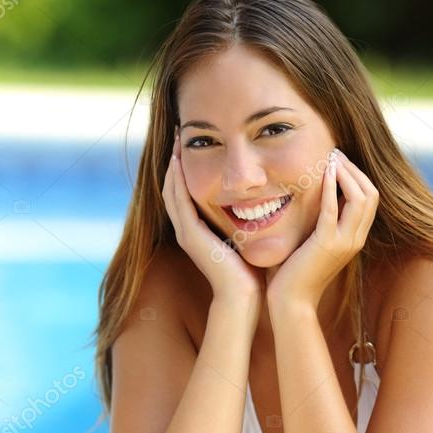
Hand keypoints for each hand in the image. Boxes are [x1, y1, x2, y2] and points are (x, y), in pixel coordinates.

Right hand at [162, 132, 265, 305]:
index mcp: (198, 231)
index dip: (185, 169)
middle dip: (175, 161)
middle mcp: (187, 230)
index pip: (185, 193)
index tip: (193, 144)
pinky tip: (178, 162)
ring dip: (172, 165)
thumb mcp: (246, 238)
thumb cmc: (251, 271)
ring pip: (171, 191)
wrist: (244, 297)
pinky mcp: (189, 235)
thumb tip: (261, 201)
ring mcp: (185, 233)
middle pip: (173, 188)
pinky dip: (176, 181)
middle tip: (180, 135)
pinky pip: (178, 201)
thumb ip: (246, 221)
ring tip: (177, 141)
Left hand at [265, 148, 378, 308]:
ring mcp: (344, 242)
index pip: (369, 199)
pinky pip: (334, 209)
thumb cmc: (295, 272)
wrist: (291, 302)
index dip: (357, 176)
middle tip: (336, 153)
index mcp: (354, 238)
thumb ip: (321, 221)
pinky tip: (324, 173)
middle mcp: (355, 239)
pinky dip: (331, 188)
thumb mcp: (314, 241)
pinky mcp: (327, 244)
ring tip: (331, 158)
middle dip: (355, 169)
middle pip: (371, 194)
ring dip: (346, 174)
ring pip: (361, 198)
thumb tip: (315, 195)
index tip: (339, 160)